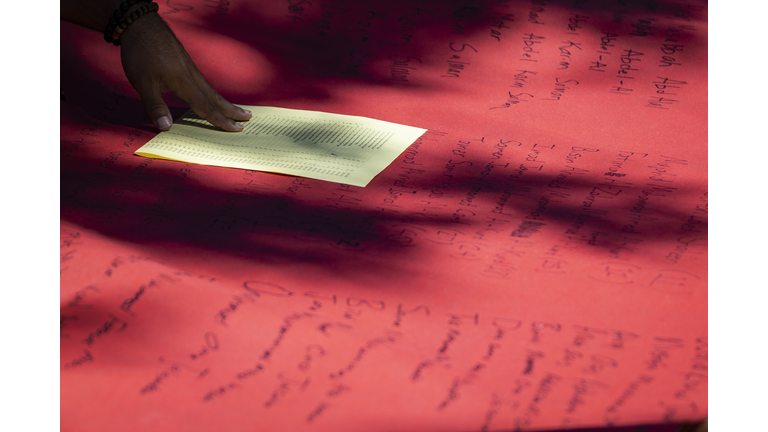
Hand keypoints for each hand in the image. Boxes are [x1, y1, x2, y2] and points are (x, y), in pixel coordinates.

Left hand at [119, 13, 251, 131]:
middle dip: (232, 110)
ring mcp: (190, 68)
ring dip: (224, 102)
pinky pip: (203, 83)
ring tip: (236, 109)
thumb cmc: (141, 51)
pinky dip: (212, 94)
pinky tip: (210, 95)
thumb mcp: (143, 82)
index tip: (237, 129)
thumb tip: (166, 127)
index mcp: (185, 82)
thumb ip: (155, 105)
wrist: (141, 23)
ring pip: (210, 90)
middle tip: (249, 118)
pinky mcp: (184, 63)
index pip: (207, 106)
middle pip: (215, 97)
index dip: (221, 120)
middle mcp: (192, 75)